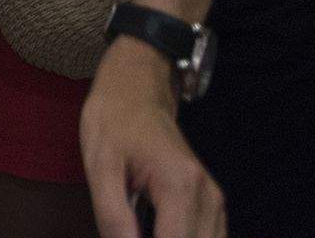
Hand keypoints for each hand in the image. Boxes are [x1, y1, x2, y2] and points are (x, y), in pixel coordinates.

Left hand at [82, 39, 224, 237]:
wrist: (136, 91)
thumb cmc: (114, 122)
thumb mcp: (99, 166)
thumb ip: (112, 214)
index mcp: (180, 187)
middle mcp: (208, 197)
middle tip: (127, 233)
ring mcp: (215, 201)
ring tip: (138, 229)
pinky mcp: (212, 204)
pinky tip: (158, 233)